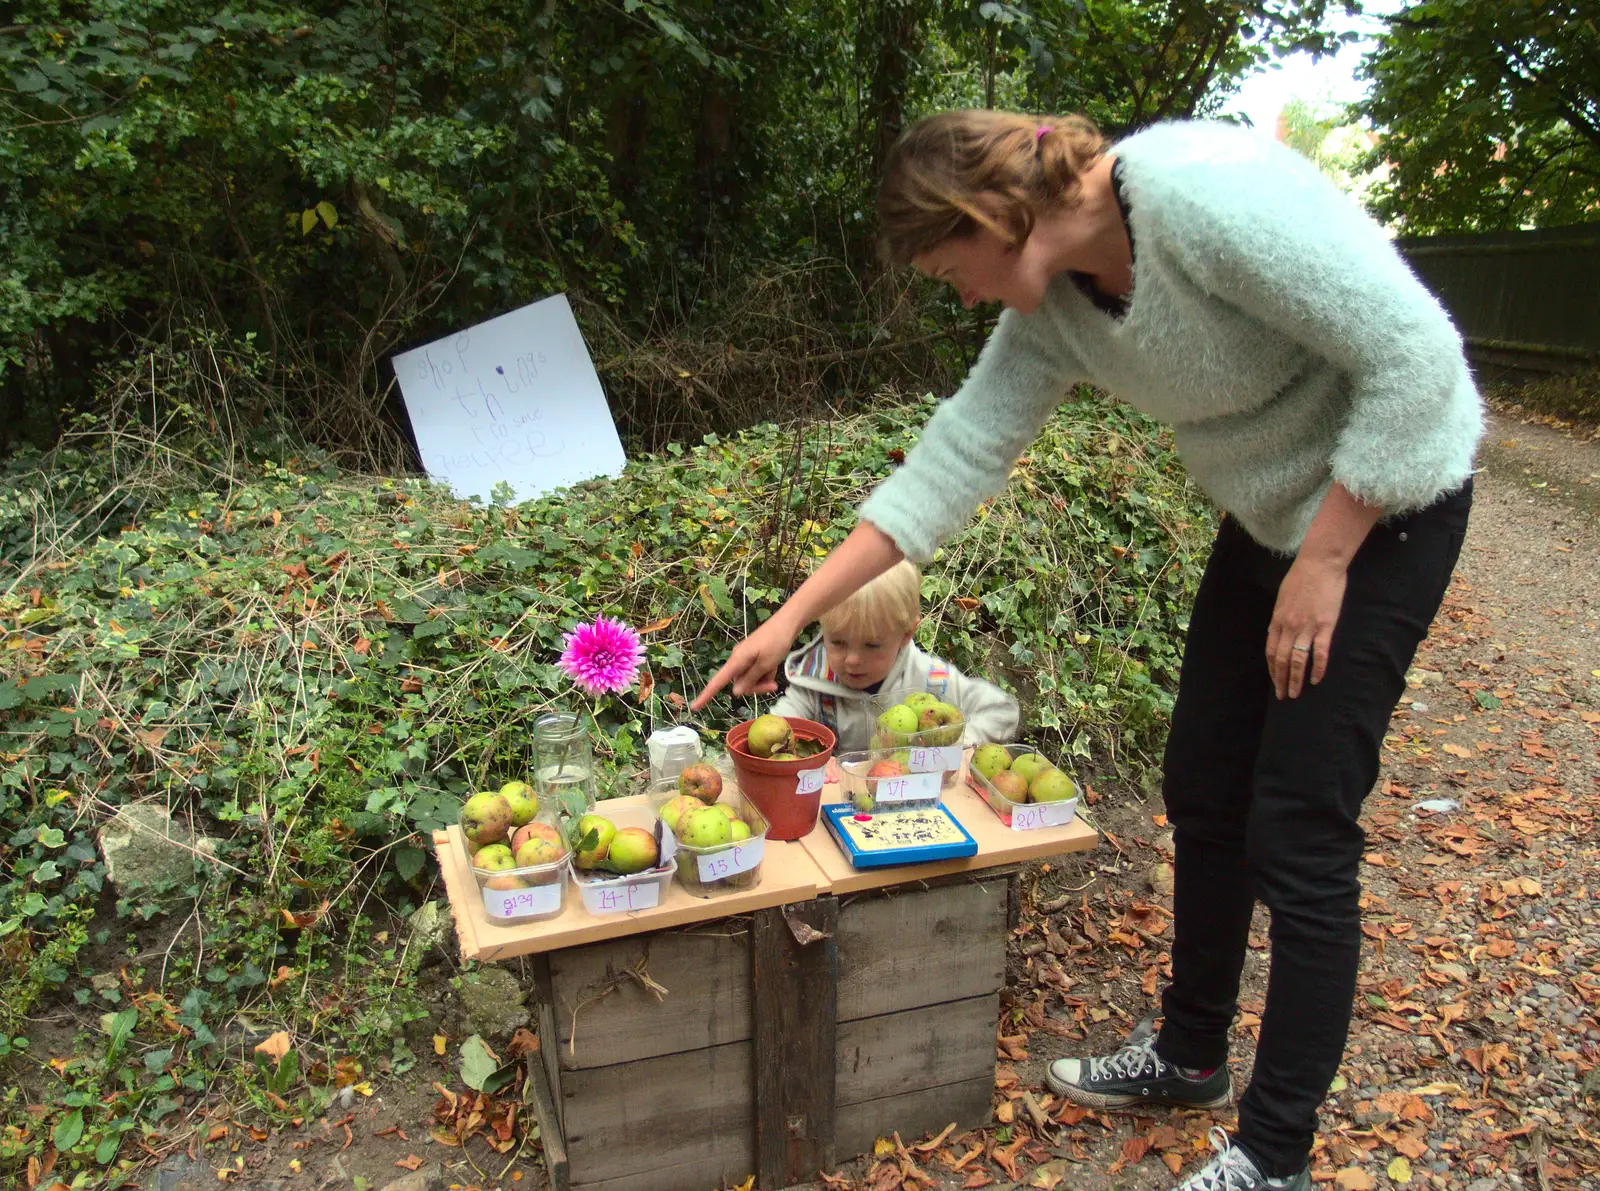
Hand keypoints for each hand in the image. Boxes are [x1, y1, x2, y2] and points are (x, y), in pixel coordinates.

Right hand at [691, 614, 799, 708]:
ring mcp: (746, 658)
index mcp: (737, 660)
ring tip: (774, 673)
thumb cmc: (776, 642)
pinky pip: (756, 672)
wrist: (787, 623)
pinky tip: (774, 667)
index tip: (695, 707)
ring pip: (750, 680)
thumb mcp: (765, 664)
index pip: (717, 681)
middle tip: (773, 685)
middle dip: (756, 687)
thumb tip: (735, 692)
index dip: (706, 695)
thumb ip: (750, 679)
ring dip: (762, 681)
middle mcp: (737, 660)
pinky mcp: (753, 657)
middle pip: (740, 684)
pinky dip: (765, 673)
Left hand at [1266, 556, 1346, 699]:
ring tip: (1296, 693)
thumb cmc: (1301, 578)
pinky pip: (1319, 652)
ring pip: (1297, 660)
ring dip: (1295, 679)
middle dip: (1280, 680)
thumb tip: (1278, 631)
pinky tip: (1316, 680)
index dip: (1272, 669)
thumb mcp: (1282, 598)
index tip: (1274, 682)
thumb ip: (1280, 616)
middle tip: (1283, 696)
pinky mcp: (1324, 626)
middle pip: (1281, 659)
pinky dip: (1317, 668)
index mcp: (1277, 620)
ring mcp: (1306, 627)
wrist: (1319, 564)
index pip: (1270, 651)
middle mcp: (1288, 626)